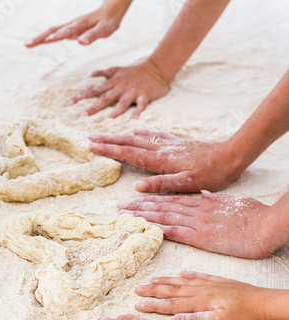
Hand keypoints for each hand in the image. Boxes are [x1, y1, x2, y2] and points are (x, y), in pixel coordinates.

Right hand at [25, 6, 121, 47]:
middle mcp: (72, 24)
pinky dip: (47, 37)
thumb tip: (80, 43)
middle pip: (53, 30)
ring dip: (40, 37)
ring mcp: (70, 27)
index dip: (57, 36)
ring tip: (28, 45)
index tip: (47, 41)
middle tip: (27, 45)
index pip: (66, 31)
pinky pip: (56, 32)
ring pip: (52, 30)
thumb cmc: (108, 21)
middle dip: (40, 37)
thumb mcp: (104, 30)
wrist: (110, 11)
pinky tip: (40, 42)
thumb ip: (92, 36)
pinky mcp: (70, 29)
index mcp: (80, 25)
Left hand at [69, 61, 169, 118]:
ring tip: (108, 119)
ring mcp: (133, 91)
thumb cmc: (135, 71)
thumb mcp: (117, 69)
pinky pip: (141, 105)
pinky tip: (135, 119)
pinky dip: (139, 111)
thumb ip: (104, 73)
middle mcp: (121, 87)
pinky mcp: (145, 96)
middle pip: (105, 98)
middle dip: (93, 107)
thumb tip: (90, 75)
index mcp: (113, 81)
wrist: (156, 68)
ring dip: (115, 110)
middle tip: (83, 116)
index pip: (94, 90)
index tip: (69, 104)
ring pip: (122, 102)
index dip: (81, 96)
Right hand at [90, 129, 243, 191]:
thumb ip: (161, 184)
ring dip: (121, 136)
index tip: (93, 146)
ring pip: (140, 137)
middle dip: (109, 140)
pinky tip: (137, 129)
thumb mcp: (187, 184)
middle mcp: (162, 149)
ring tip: (106, 134)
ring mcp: (169, 144)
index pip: (130, 154)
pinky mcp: (178, 142)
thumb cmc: (210, 174)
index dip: (110, 150)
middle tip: (91, 138)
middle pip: (130, 142)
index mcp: (161, 161)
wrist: (230, 156)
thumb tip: (136, 187)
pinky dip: (142, 132)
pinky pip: (155, 135)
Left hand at [119, 191, 276, 258]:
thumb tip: (204, 194)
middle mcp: (197, 211)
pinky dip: (158, 228)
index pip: (173, 200)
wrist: (268, 225)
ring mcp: (198, 223)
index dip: (153, 199)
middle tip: (121, 206)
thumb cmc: (256, 216)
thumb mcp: (234, 203)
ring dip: (143, 215)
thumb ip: (217, 200)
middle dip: (141, 206)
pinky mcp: (202, 236)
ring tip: (126, 214)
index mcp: (205, 204)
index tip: (138, 199)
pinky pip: (175, 231)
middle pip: (163, 206)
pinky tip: (144, 228)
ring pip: (165, 216)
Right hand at [135, 271, 268, 319]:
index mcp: (200, 302)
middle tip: (138, 288)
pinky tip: (183, 272)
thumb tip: (174, 319)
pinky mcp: (220, 282)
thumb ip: (197, 319)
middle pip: (173, 290)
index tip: (138, 305)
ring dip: (167, 281)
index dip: (153, 304)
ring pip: (183, 281)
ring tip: (153, 279)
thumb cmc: (245, 317)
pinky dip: (189, 274)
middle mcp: (202, 290)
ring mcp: (211, 284)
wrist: (265, 304)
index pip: (171, 304)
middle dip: (154, 290)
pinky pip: (200, 276)